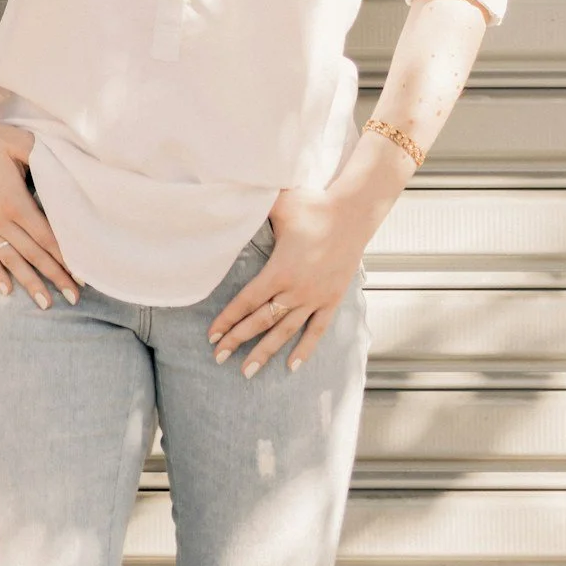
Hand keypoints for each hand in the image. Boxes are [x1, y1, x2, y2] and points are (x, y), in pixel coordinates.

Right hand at [0, 121, 80, 307]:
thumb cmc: (1, 140)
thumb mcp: (27, 144)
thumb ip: (46, 160)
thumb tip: (71, 170)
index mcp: (15, 201)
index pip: (46, 237)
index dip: (64, 257)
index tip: (80, 274)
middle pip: (33, 254)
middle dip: (55, 276)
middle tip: (74, 298)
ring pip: (11, 260)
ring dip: (29, 283)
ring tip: (45, 303)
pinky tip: (6, 291)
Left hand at [207, 184, 372, 376]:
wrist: (353, 214)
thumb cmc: (314, 206)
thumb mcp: (280, 203)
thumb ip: (253, 203)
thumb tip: (226, 192)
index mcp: (280, 269)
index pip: (247, 301)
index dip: (228, 319)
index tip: (211, 335)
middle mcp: (296, 289)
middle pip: (261, 321)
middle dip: (237, 340)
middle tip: (219, 358)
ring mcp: (315, 298)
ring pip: (285, 331)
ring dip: (265, 352)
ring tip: (247, 372)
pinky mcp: (331, 300)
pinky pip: (316, 330)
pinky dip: (305, 349)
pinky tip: (292, 367)